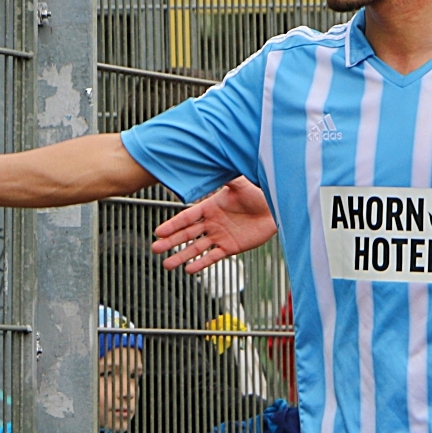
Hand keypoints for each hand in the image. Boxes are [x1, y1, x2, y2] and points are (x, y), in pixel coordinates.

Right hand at [152, 176, 276, 272]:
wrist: (276, 208)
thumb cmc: (259, 193)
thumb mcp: (240, 183)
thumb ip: (225, 177)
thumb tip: (212, 163)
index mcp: (210, 207)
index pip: (187, 217)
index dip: (173, 225)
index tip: (158, 232)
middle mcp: (212, 222)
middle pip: (187, 234)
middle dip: (171, 242)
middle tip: (155, 249)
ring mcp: (220, 236)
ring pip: (197, 248)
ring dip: (182, 256)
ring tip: (167, 265)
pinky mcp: (231, 247)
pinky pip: (213, 257)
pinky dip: (201, 263)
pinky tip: (189, 269)